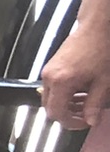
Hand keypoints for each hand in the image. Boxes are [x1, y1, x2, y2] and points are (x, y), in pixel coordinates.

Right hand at [42, 13, 109, 129]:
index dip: (71, 123)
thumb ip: (94, 104)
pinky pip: (53, 87)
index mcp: (61, 82)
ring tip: (86, 103)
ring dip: (66, 104)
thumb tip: (91, 120)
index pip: (57, 113)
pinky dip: (64, 94)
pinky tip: (81, 91)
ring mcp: (48, 71)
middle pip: (50, 107)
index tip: (85, 123)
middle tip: (86, 116)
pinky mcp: (51, 66)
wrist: (97, 29)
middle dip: (68, 115)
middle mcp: (50, 77)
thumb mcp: (103, 82)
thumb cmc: (101, 49)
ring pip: (50, 98)